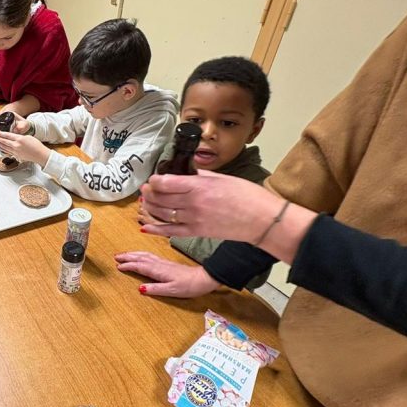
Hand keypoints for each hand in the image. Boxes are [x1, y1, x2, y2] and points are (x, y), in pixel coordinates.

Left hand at [0, 130, 49, 165]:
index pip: (6, 135)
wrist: (40, 155)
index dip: (0, 132)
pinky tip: (1, 147)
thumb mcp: (28, 137)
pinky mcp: (16, 155)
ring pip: (4, 146)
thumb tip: (14, 137)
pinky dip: (3, 148)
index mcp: (19, 139)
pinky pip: (7, 151)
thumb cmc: (36, 146)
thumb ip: (19, 136)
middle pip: (3, 141)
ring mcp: (15, 151)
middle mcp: (16, 145)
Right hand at [114, 252, 219, 297]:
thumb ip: (155, 289)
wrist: (203, 278)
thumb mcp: (172, 291)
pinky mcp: (167, 263)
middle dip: (128, 256)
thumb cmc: (189, 286)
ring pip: (145, 255)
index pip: (140, 266)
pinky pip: (150, 256)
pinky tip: (141, 256)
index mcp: (159, 271)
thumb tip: (140, 289)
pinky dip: (142, 254)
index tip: (118, 265)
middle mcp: (160, 264)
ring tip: (124, 254)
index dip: (128, 265)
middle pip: (140, 258)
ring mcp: (163, 263)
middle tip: (115, 256)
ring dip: (134, 254)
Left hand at [139, 170, 281, 243]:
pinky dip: (156, 229)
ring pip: (162, 214)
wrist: (261, 219)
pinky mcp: (197, 232)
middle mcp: (193, 203)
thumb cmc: (247, 196)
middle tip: (146, 189)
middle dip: (150, 193)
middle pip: (161, 198)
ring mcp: (194, 219)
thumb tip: (188, 174)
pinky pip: (170, 232)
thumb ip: (201, 176)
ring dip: (150, 208)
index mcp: (199, 186)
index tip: (153, 179)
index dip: (155, 181)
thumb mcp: (222, 178)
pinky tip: (146, 226)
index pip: (166, 183)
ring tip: (146, 202)